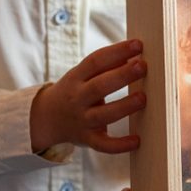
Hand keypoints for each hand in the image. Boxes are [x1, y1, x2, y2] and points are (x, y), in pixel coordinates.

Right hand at [31, 39, 146, 153]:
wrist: (47, 118)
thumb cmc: (75, 91)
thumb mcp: (82, 75)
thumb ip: (106, 67)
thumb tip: (136, 55)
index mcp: (76, 77)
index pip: (96, 61)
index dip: (117, 52)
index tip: (137, 44)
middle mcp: (77, 98)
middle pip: (99, 86)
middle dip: (122, 75)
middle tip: (143, 66)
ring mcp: (82, 120)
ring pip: (103, 115)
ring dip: (124, 106)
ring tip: (143, 98)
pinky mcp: (87, 139)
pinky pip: (103, 145)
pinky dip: (120, 145)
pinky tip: (137, 140)